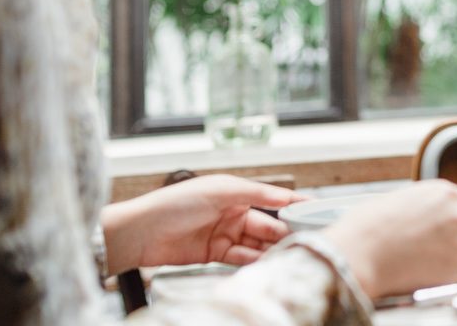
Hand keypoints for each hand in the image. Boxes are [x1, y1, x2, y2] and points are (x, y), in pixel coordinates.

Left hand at [100, 174, 304, 273]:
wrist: (141, 232)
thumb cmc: (176, 203)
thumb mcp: (219, 191)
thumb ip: (254, 194)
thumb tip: (285, 197)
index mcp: (236, 192)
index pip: (271, 198)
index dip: (292, 203)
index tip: (315, 209)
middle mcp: (233, 213)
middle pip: (266, 224)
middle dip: (284, 232)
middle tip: (303, 240)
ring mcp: (224, 235)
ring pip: (255, 243)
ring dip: (270, 250)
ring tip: (287, 256)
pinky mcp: (214, 255)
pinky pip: (240, 258)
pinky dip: (252, 262)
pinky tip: (265, 265)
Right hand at [322, 180, 456, 298]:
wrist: (360, 250)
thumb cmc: (372, 227)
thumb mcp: (407, 201)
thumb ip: (435, 208)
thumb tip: (444, 223)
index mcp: (446, 192)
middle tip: (428, 250)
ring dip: (450, 264)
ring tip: (417, 257)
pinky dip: (442, 279)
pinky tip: (419, 269)